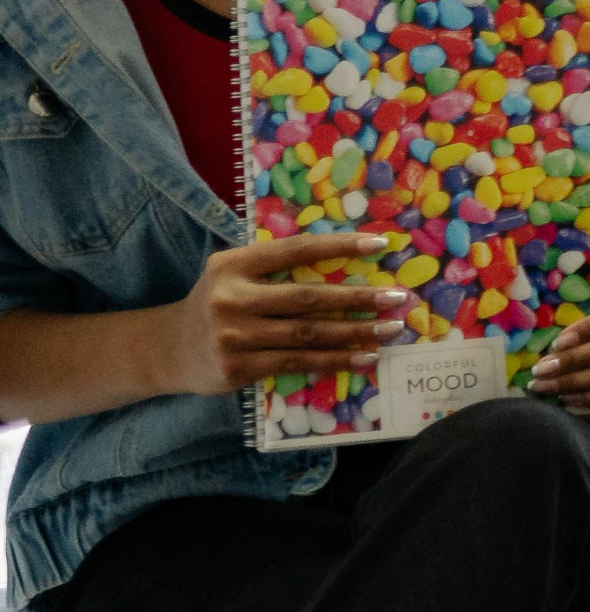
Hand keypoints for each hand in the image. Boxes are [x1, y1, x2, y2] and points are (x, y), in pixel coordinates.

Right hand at [161, 236, 411, 394]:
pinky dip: (335, 361)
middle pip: (308, 298)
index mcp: (235, 264)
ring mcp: (233, 336)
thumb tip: (348, 260)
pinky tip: (365, 357)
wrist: (169, 350)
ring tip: (392, 329)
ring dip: (356, 333)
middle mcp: (231, 298)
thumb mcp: (235, 274)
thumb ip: (276, 266)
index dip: (341, 246)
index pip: (297, 250)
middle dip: (359, 298)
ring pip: (308, 335)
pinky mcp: (239, 368)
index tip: (381, 243)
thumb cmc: (218, 304)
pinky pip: (298, 362)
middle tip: (399, 298)